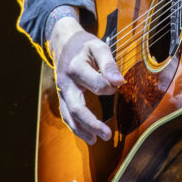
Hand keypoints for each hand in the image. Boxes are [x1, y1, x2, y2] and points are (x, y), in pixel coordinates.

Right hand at [49, 16, 124, 144]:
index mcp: (76, 67)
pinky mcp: (62, 97)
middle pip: (77, 107)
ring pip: (69, 115)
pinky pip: (67, 115)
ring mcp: (62, 91)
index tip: (118, 84)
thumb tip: (119, 82)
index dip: (110, 86)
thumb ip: (109, 64)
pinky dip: (76, 127)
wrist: (62, 42)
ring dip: (82, 130)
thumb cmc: (84, 45)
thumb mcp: (98, 47)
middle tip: (107, 134)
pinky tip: (88, 135)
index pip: (96, 84)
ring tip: (96, 140)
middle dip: (92, 123)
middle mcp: (66, 82)